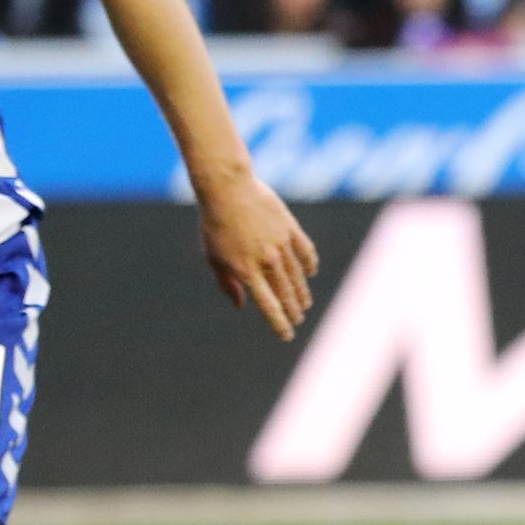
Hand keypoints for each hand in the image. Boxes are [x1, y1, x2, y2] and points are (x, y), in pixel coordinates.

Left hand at [198, 173, 320, 339]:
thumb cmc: (214, 223)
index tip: (287, 336)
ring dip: (302, 292)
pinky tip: (311, 272)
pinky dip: (310, 264)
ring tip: (305, 303)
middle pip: (286, 293)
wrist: (227, 188)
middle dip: (293, 310)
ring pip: (297, 276)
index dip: (279, 323)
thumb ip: (227, 284)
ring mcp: (281, 244)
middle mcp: (267, 261)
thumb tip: (241, 306)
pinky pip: (305, 251)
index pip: (268, 306)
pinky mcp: (290, 228)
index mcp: (246, 271)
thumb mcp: (213, 257)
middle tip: (298, 319)